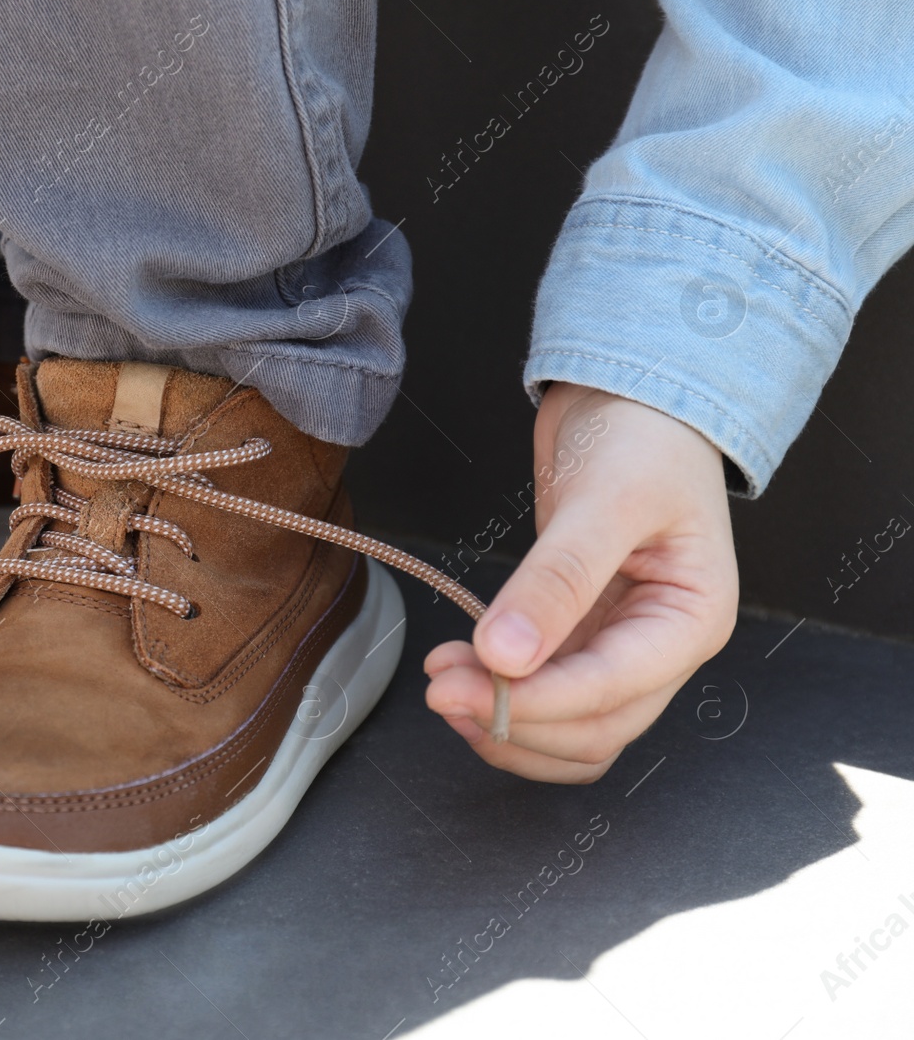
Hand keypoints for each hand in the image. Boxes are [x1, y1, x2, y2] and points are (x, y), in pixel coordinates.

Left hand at [423, 382, 738, 781]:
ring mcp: (621, 646)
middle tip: (440, 689)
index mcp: (691, 620)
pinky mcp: (580, 635)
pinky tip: (460, 672)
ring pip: (569, 730)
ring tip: (444, 685)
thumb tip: (506, 653)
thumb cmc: (644, 436)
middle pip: (593, 731)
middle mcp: (662, 647)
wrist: (631, 399)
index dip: (534, 703)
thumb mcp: (605, 499)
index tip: (462, 689)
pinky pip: (546, 696)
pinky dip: (503, 698)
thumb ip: (558, 580)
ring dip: (506, 724)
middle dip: (514, 720)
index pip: (610, 693)